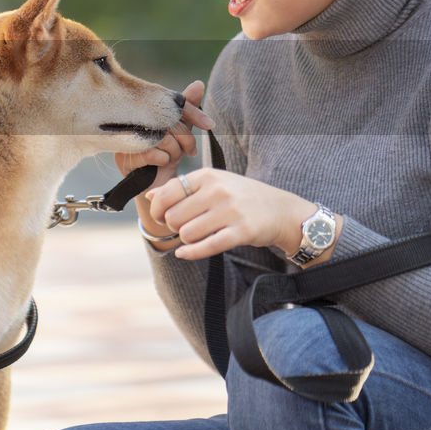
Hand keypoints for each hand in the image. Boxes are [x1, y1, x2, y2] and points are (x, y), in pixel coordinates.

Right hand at [113, 80, 212, 191]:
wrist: (160, 185)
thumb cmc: (168, 155)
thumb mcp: (182, 132)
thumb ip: (187, 110)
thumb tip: (199, 83)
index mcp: (143, 112)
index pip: (168, 105)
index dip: (190, 115)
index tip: (207, 124)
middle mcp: (130, 122)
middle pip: (165, 121)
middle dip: (184, 138)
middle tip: (188, 150)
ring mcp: (125, 139)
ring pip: (161, 138)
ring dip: (174, 152)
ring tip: (170, 158)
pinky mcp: (123, 158)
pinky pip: (152, 153)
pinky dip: (163, 160)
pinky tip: (159, 165)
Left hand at [145, 170, 316, 260]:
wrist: (280, 210)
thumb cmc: (241, 196)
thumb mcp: (213, 183)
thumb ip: (181, 188)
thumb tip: (149, 195)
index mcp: (207, 176)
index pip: (167, 193)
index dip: (157, 210)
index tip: (162, 217)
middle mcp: (218, 191)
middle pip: (174, 217)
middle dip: (173, 226)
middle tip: (182, 228)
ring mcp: (231, 211)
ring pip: (187, 233)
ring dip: (186, 240)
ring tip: (194, 236)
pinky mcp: (241, 232)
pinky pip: (206, 246)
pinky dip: (190, 253)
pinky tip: (184, 253)